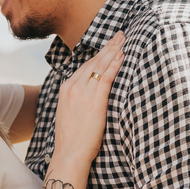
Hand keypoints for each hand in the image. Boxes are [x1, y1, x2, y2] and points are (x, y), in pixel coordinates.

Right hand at [54, 32, 124, 164]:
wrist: (69, 153)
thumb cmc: (72, 139)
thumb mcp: (70, 114)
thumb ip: (78, 100)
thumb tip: (90, 97)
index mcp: (66, 88)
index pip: (85, 66)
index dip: (99, 54)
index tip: (108, 45)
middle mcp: (73, 86)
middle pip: (93, 61)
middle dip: (108, 47)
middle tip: (120, 34)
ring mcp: (83, 92)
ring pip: (101, 66)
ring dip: (113, 51)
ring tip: (124, 40)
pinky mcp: (95, 100)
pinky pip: (106, 77)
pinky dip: (115, 65)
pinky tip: (122, 56)